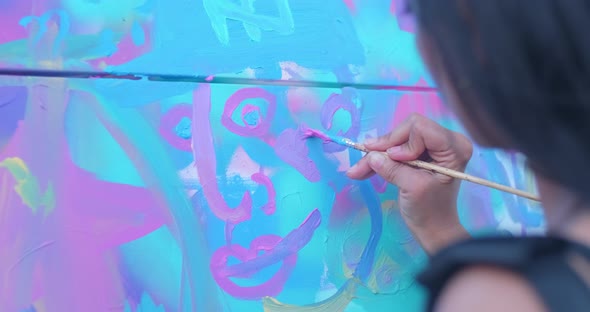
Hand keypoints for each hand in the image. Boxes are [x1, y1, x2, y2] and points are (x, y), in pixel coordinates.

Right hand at [347, 114, 472, 252]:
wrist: (434, 228)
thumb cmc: (430, 211)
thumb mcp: (412, 188)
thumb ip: (393, 169)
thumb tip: (372, 155)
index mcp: (454, 147)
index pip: (420, 128)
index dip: (401, 142)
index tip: (393, 161)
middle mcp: (446, 141)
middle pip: (406, 130)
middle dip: (384, 147)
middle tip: (364, 164)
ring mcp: (433, 146)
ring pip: (397, 138)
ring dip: (377, 154)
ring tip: (358, 171)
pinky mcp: (421, 152)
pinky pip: (396, 147)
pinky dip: (381, 159)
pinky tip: (363, 170)